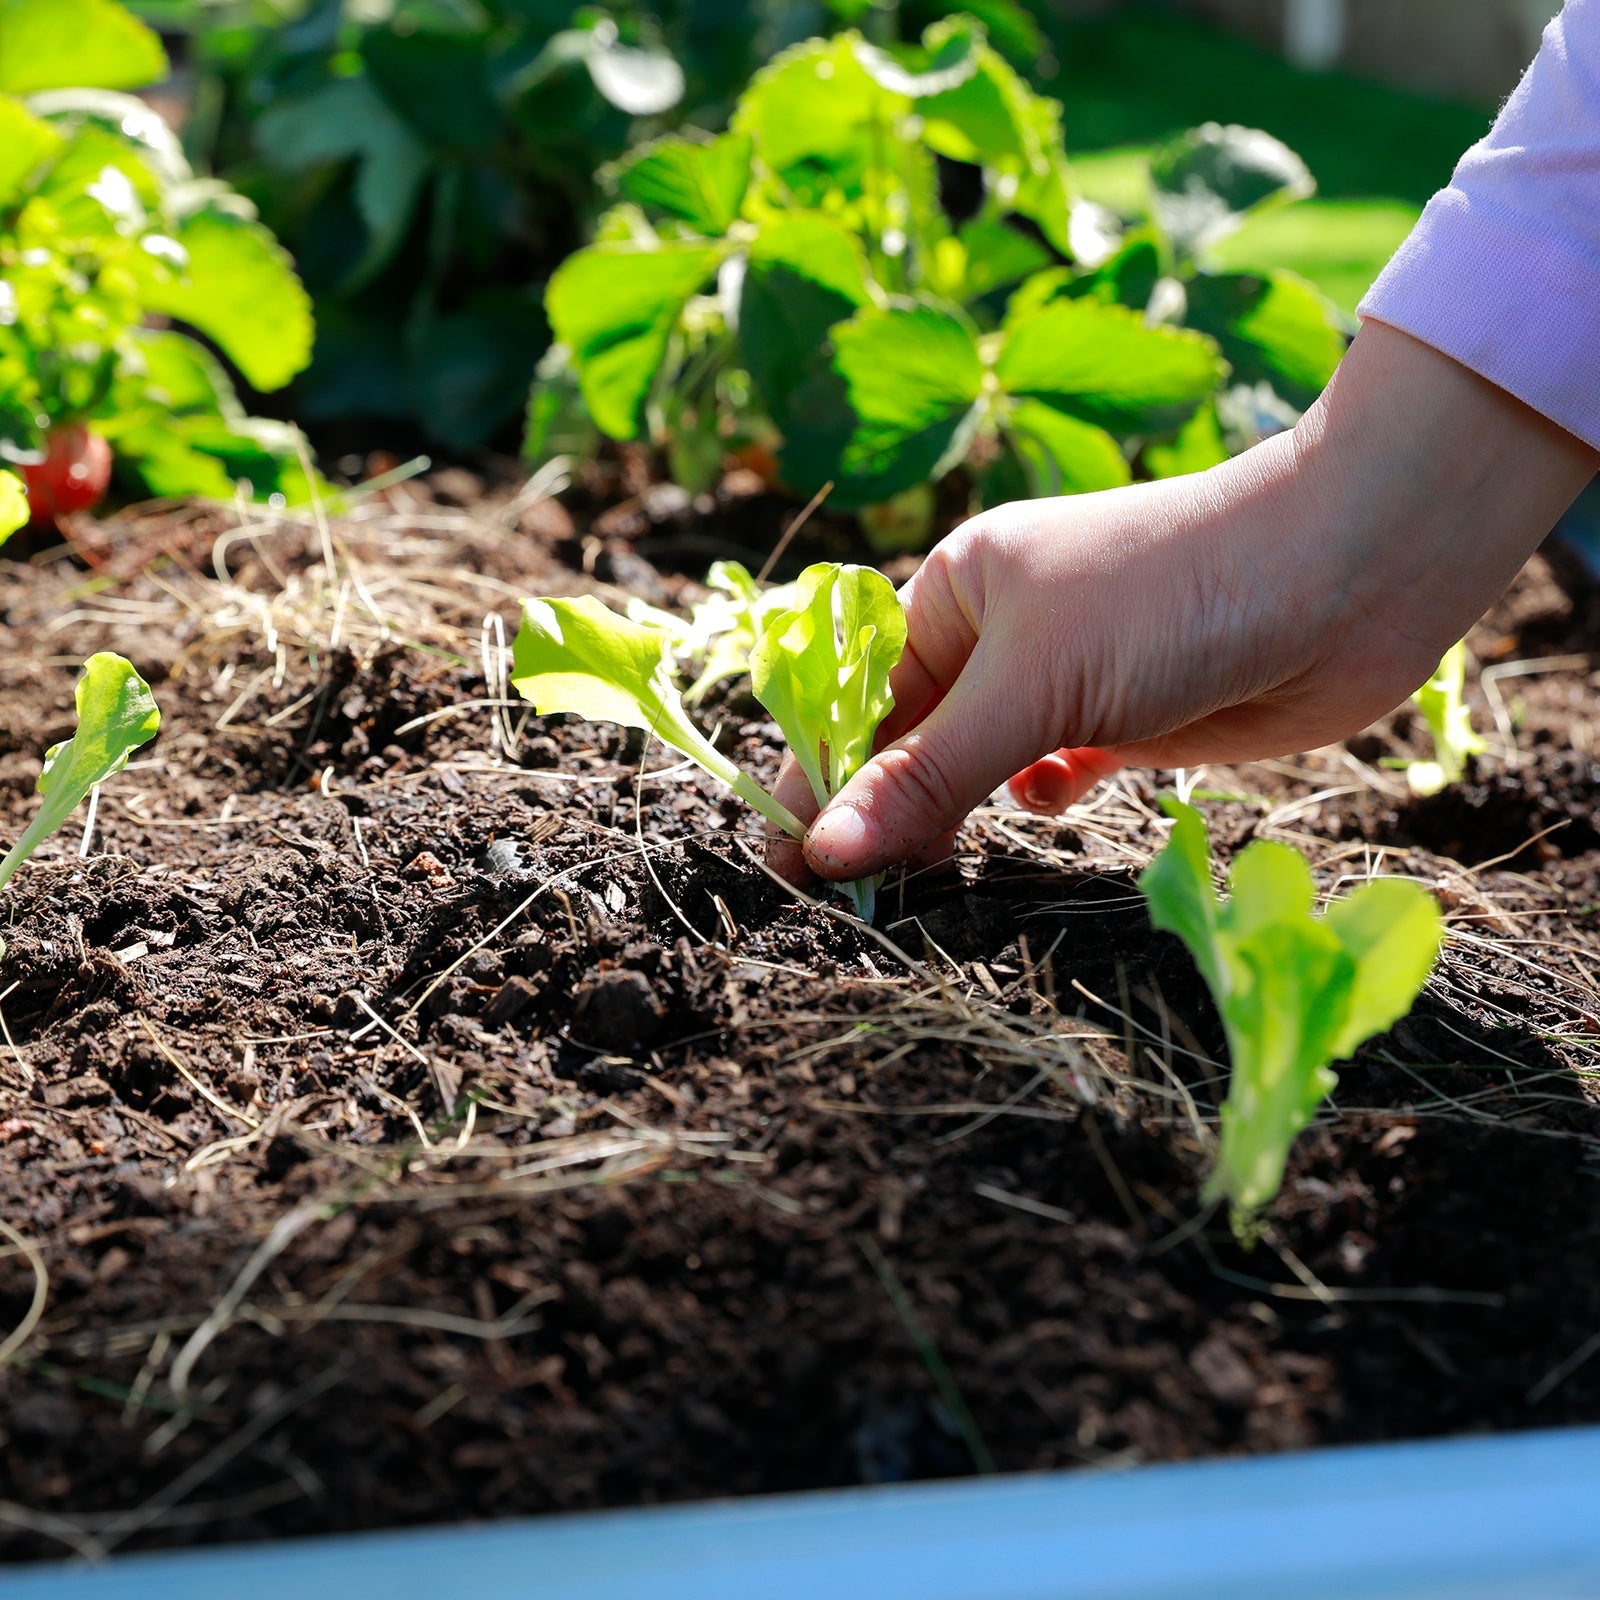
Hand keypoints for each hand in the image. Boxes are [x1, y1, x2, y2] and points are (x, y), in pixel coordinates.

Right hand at [770, 321, 1597, 885]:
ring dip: (952, 814)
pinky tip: (1048, 804)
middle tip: (848, 893)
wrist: (1347, 576)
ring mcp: (1064, 681)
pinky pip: (1049, 772)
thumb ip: (926, 776)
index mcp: (953, 592)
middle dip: (882, 807)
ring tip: (924, 875)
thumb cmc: (1170, 598)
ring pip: (977, 766)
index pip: (857, 697)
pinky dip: (1036, 797)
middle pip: (911, 739)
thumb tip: (823, 854)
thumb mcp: (1031, 687)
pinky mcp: (1123, 724)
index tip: (786, 863)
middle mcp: (1000, 636)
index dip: (819, 778)